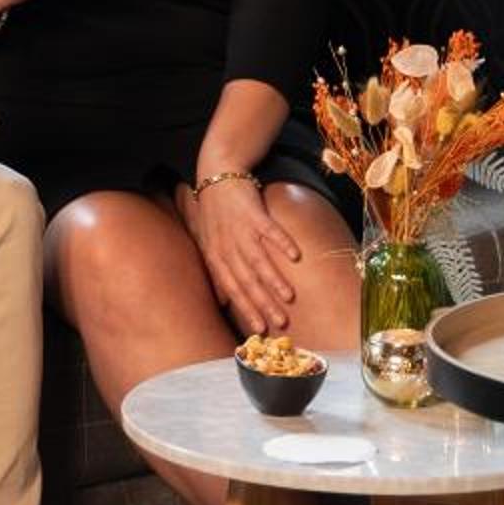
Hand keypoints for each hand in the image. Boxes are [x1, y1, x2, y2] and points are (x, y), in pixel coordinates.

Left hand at [176, 174, 302, 336]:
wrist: (216, 175)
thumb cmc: (214, 213)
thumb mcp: (208, 244)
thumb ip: (218, 273)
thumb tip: (223, 302)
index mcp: (216, 256)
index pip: (233, 289)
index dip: (246, 309)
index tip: (259, 329)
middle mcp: (227, 246)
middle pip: (247, 280)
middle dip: (263, 303)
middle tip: (280, 323)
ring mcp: (240, 230)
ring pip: (258, 260)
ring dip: (273, 279)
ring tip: (289, 298)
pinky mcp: (253, 213)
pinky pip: (269, 230)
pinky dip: (281, 242)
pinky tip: (295, 256)